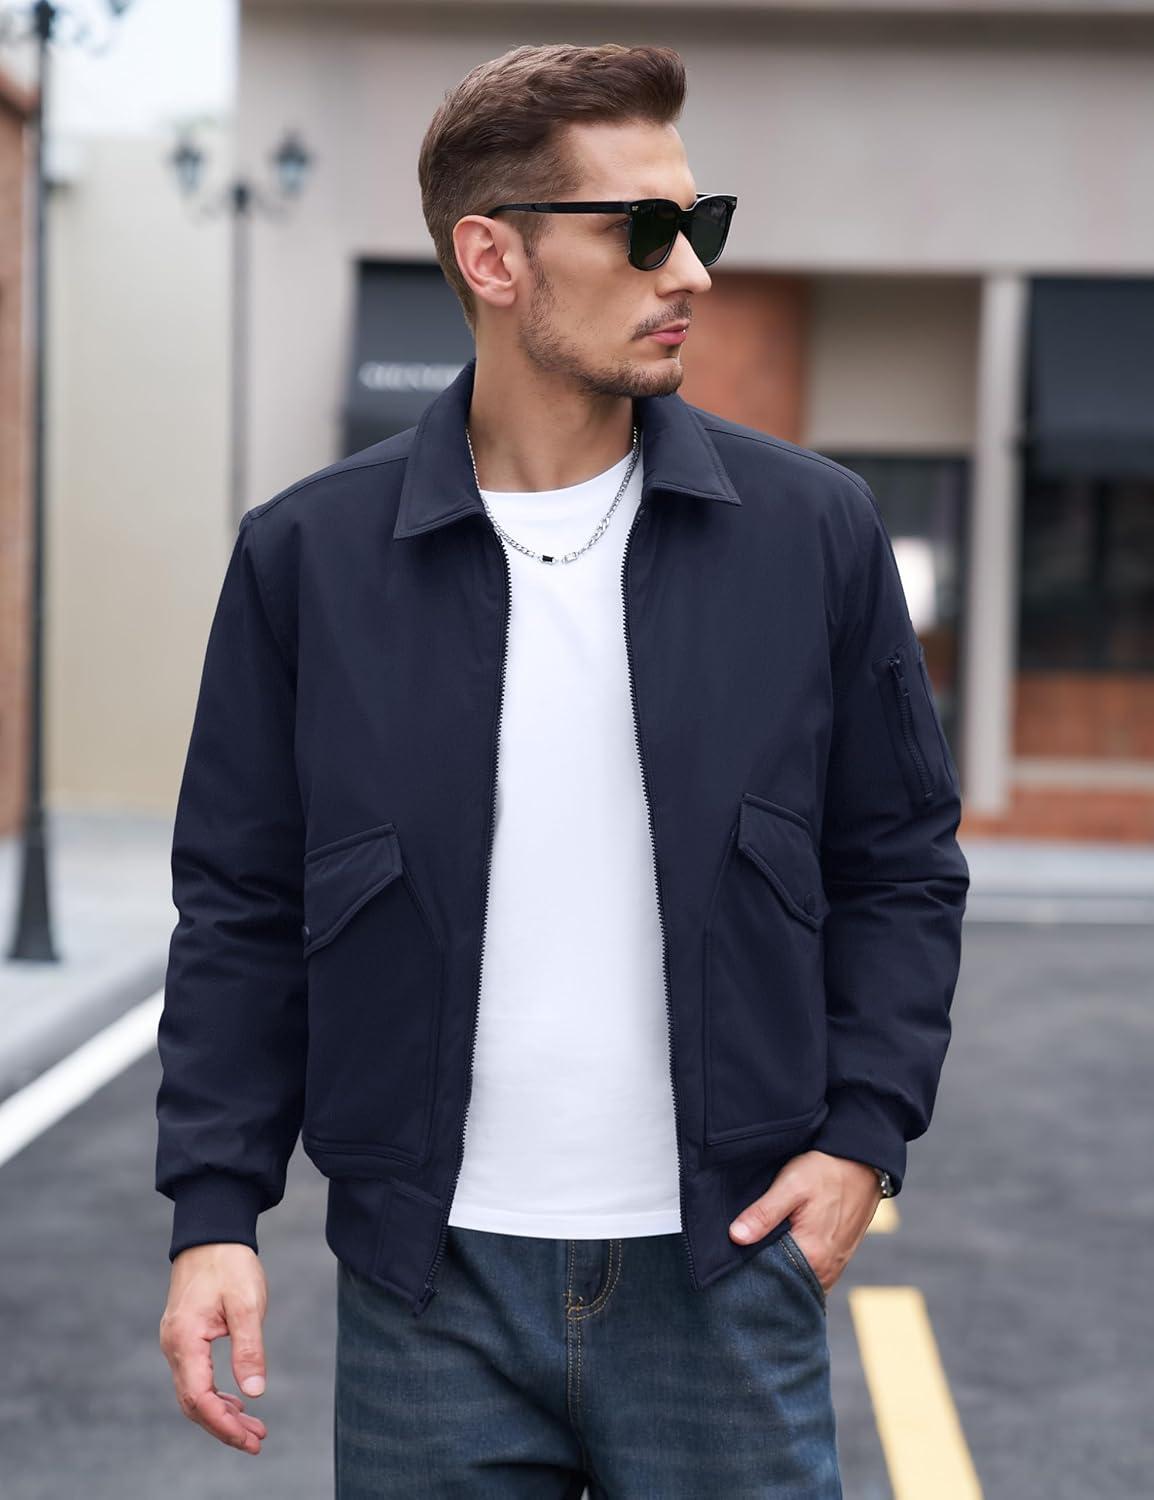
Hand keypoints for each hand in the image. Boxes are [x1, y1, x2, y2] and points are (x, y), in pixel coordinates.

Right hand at [159, 1243, 269, 1454]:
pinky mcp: (184, 1337)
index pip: (199, 1399)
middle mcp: (173, 1346)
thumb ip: (249, 1349)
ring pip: (194, 1392)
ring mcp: (176, 1342)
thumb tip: (255, 1394)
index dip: (223, 1424)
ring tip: (254, 1427)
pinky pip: (196, 1377)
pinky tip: (237, 1401)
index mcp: (185, 1341)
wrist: (211, 1232)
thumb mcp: (247, 1303)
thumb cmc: (230, 1263)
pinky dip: (216, 1394)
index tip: (250, 1440)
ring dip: (222, 1412)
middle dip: (224, 1426)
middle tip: (257, 1441)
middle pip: (194, 1403)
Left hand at [727, 1150, 882, 1294]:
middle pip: (786, 1282)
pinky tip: (787, 1247)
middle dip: (766, 1271)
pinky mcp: (839, 1259)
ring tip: (767, 1248)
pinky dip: (797, 1265)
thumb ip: (763, 1214)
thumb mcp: (790, 1186)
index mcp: (812, 1256)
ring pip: (799, 1279)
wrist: (862, 1162)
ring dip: (783, 1268)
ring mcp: (834, 1267)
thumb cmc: (826, 1172)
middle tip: (749, 1251)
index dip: (750, 1269)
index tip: (736, 1256)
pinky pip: (812, 1272)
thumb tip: (736, 1237)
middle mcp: (826, 1270)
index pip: (770, 1279)